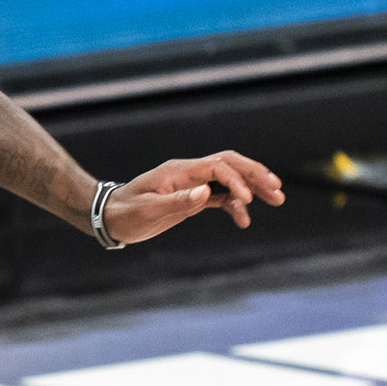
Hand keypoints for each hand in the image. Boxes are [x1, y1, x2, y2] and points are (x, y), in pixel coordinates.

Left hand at [103, 151, 283, 244]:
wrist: (109, 218)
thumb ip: (178, 202)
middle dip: (255, 175)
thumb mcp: (149, 210)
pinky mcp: (191, 198)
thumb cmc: (125, 213)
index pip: (217, 167)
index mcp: (178, 171)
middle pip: (230, 165)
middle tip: (277, 190)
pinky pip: (220, 197)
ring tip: (276, 200)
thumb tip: (207, 194)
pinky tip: (244, 220)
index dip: (236, 180)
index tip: (247, 201)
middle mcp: (188, 173)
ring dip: (252, 189)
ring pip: (229, 180)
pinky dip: (235, 205)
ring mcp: (191, 184)